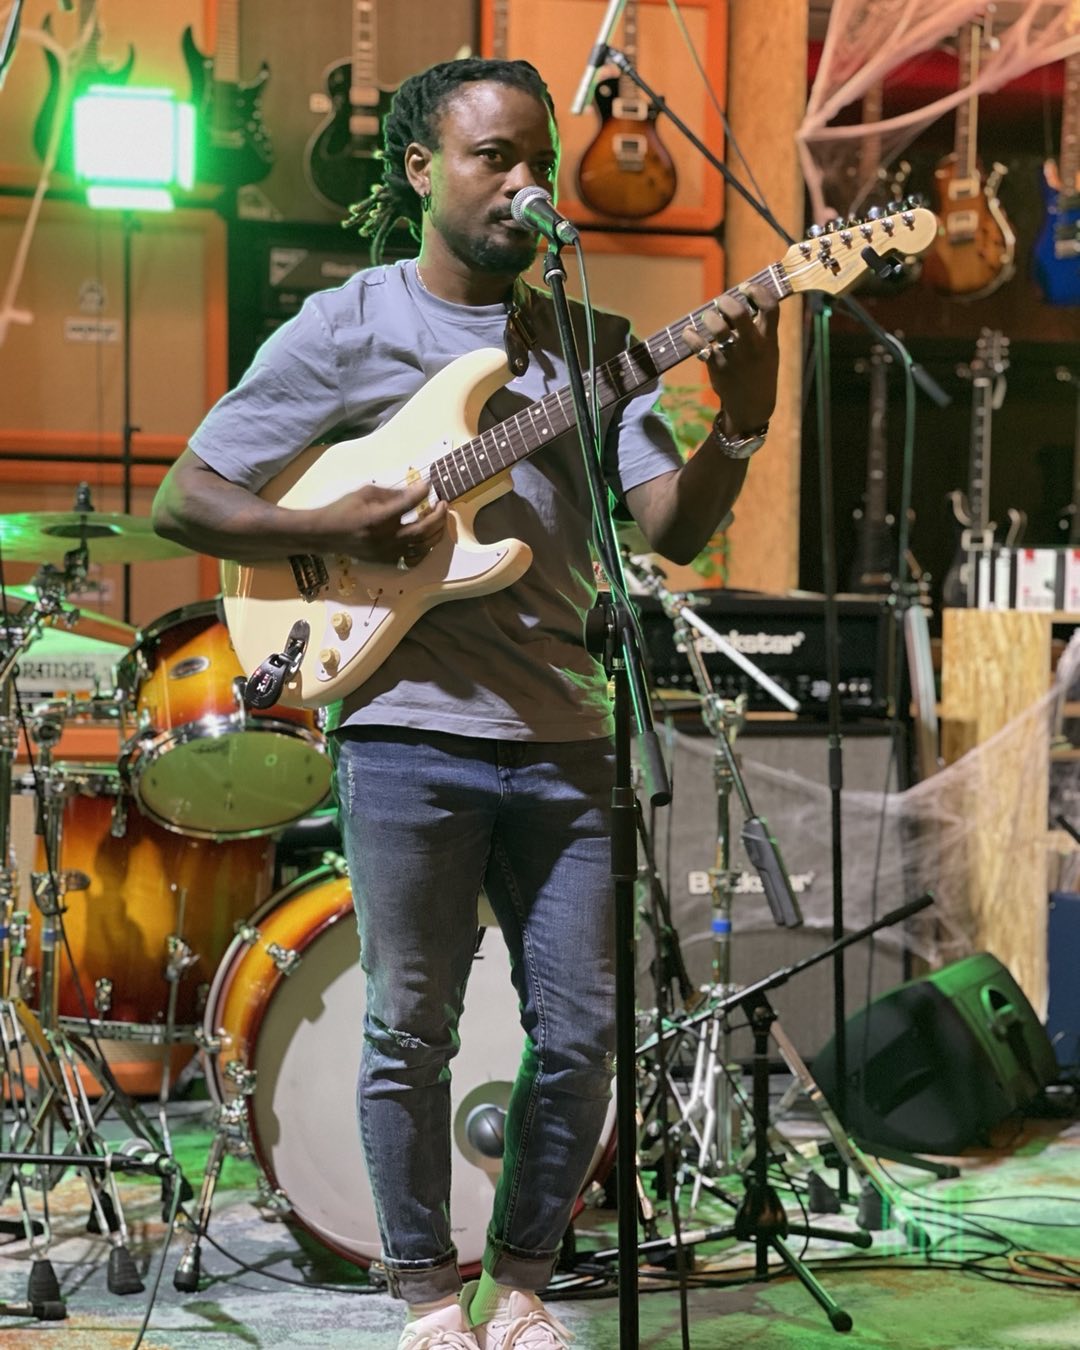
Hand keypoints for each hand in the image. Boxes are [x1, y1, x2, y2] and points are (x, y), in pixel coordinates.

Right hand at [320, 479, 447, 565]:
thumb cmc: (344, 508)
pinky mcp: (387, 561)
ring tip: (440, 519)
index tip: (429, 485)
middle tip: (443, 503)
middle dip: (438, 515)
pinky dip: (425, 548)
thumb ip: (391, 493)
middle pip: (423, 529)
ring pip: (423, 546)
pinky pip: (414, 558)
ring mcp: (388, 553)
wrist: (327, 534)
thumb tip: (415, 492)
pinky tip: (428, 538)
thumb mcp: (365, 492)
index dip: (422, 493)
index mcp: (378, 518)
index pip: (408, 504)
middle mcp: (386, 538)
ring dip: (436, 532)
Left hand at [681, 282, 779, 433]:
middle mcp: (752, 346)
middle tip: (721, 302)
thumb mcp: (769, 350)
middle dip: (726, 301)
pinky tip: (688, 333)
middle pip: (739, 314)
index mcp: (769, 339)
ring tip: (707, 319)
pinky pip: (700, 347)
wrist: (752, 406)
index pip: (770, 307)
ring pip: (717, 328)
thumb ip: (760, 327)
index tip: (746, 287)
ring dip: (709, 318)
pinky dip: (691, 337)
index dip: (758, 291)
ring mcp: (734, 357)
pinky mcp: (718, 367)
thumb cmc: (759, 371)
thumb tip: (742, 298)